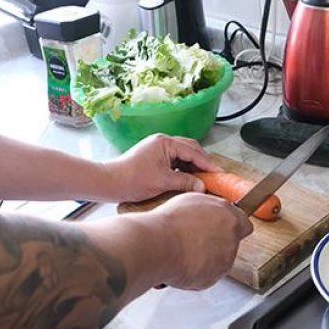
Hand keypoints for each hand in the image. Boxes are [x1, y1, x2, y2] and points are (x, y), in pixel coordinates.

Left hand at [104, 134, 221, 202]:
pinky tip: (188, 179)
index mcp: (165, 143)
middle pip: (190, 149)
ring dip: (193, 166)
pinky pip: (174, 160)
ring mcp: (157, 148)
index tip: (219, 173)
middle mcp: (162, 141)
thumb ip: (185, 182)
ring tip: (202, 179)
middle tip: (213, 176)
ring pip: (182, 154)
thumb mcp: (163, 182)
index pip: (193, 151)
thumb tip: (203, 186)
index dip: (207, 163)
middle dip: (202, 162)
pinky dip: (183, 168)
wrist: (109, 182)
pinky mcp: (154, 156)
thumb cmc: (132, 180)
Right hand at [148, 193, 252, 289]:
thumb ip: (209, 208)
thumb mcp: (193, 201)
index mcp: (229, 217)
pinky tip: (184, 263)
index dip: (232, 227)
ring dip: (207, 258)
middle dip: (217, 243)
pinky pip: (207, 275)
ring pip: (219, 260)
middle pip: (230, 243)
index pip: (244, 225)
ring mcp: (224, 260)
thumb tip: (209, 211)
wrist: (160, 244)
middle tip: (197, 240)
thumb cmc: (171, 222)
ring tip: (185, 251)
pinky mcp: (214, 278)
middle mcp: (231, 239)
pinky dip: (198, 272)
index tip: (222, 229)